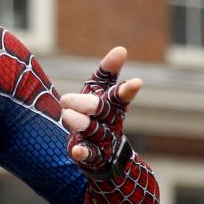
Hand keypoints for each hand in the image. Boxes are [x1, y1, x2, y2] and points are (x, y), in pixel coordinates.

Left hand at [61, 46, 140, 166]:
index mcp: (114, 103)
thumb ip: (109, 70)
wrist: (101, 148)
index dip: (128, 89)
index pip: (121, 94)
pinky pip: (89, 154)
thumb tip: (121, 49)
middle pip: (101, 110)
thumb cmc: (99, 111)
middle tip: (65, 99)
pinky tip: (76, 151)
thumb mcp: (101, 88)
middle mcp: (111, 120)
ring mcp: (103, 138)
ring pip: (92, 129)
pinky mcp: (93, 154)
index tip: (137, 82)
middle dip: (86, 103)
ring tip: (65, 114)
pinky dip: (83, 152)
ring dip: (79, 122)